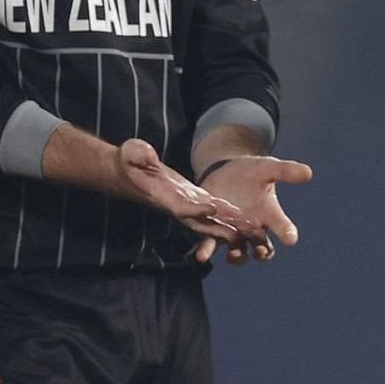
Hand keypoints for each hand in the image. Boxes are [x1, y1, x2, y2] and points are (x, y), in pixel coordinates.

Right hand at [98, 136, 257, 247]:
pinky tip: (247, 220)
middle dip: (222, 228)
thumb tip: (145, 154)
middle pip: (201, 222)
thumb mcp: (131, 152)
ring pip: (211, 220)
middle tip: (244, 232)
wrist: (130, 171)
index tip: (212, 207)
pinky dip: (229, 216)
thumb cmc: (129, 160)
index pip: (179, 205)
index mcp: (161, 196)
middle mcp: (176, 205)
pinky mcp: (192, 199)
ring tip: (255, 231)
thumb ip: (139, 155)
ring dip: (231, 226)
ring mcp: (186, 203)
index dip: (195, 208)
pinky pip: (213, 211)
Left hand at [194, 152, 314, 264]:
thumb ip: (285, 171)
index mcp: (269, 215)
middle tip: (261, 251)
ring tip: (234, 255)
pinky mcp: (213, 230)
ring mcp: (233, 231)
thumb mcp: (268, 168)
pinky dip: (207, 250)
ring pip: (238, 252)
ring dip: (237, 257)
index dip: (287, 233)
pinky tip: (203, 254)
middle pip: (262, 247)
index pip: (282, 226)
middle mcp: (253, 228)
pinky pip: (211, 244)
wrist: (225, 173)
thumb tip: (308, 172)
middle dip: (262, 252)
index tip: (291, 239)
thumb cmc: (252, 172)